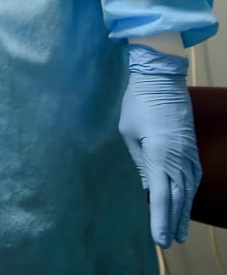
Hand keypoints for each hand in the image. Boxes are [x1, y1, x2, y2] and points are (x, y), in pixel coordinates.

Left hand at [118, 43, 200, 246]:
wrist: (161, 80)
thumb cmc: (138, 104)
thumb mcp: (129, 134)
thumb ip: (139, 163)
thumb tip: (147, 188)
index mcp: (159, 155)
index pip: (160, 196)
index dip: (160, 220)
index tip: (160, 240)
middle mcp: (178, 158)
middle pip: (177, 198)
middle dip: (172, 222)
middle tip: (169, 242)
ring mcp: (188, 154)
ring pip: (187, 190)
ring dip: (183, 211)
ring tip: (180, 231)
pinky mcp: (191, 149)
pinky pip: (192, 178)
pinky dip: (188, 194)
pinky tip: (185, 204)